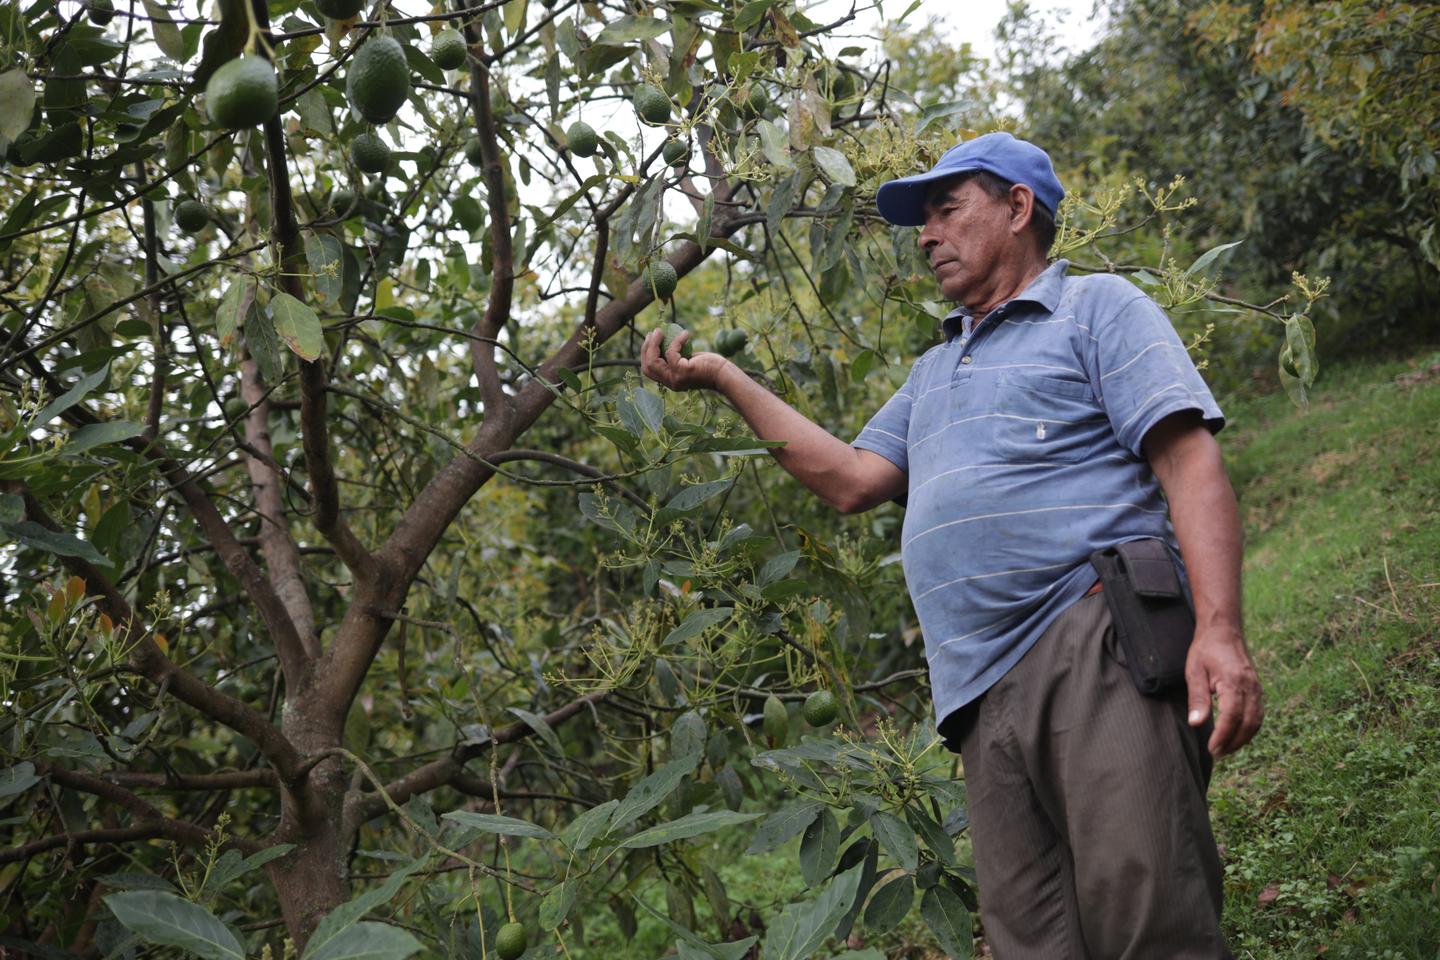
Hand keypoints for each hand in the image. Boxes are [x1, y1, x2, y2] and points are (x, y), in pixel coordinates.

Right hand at [640, 327, 729, 391]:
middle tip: (653, 333)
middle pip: (647, 367)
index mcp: (670, 381)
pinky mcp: (682, 372)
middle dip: (646, 348)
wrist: (724, 374)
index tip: (650, 339)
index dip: (646, 354)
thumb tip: (664, 340)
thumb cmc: (709, 366)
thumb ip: (676, 356)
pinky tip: (685, 334)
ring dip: (654, 343)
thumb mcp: (688, 360)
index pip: (648, 370)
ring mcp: (675, 379)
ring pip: (654, 361)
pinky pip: (671, 353)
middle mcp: (670, 383)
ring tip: (660, 331)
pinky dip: (676, 341)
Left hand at [1185, 624, 1262, 756]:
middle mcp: (1251, 687)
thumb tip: (1196, 724)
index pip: (1232, 717)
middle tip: (1216, 754)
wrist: (1224, 631)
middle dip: (1233, 742)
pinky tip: (1236, 736)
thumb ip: (1197, 698)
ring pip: (1256, 722)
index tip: (1212, 749)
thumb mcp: (1194, 672)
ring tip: (1225, 749)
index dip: (1223, 736)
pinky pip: (1258, 715)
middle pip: (1247, 724)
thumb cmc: (1206, 650)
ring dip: (1242, 739)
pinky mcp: (1258, 689)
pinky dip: (1249, 729)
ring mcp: (1257, 688)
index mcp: (1234, 682)